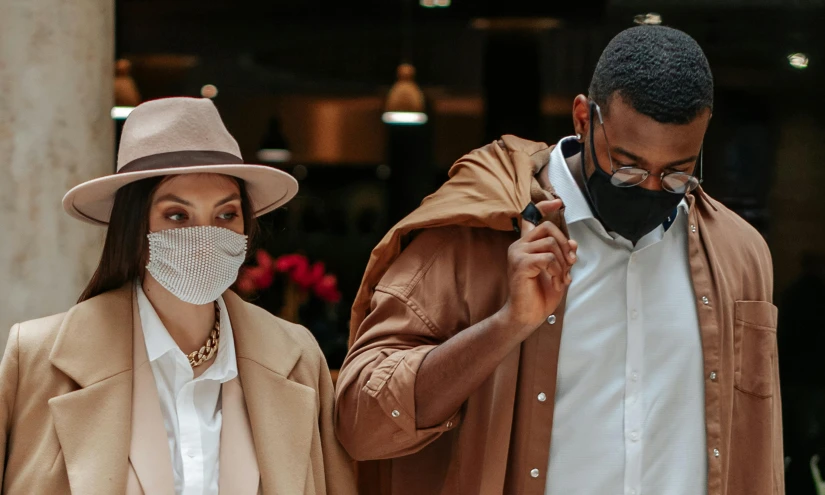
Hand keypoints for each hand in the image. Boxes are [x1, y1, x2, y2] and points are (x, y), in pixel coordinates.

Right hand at [500, 199, 576, 336]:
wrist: (526, 316)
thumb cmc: (539, 296)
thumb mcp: (558, 271)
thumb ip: (563, 255)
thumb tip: (573, 242)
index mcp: (525, 246)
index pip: (530, 218)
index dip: (544, 208)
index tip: (558, 203)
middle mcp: (518, 246)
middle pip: (548, 228)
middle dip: (565, 243)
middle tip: (570, 262)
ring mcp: (517, 254)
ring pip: (550, 243)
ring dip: (562, 262)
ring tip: (561, 277)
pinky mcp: (520, 264)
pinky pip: (548, 258)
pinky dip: (557, 270)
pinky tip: (556, 281)